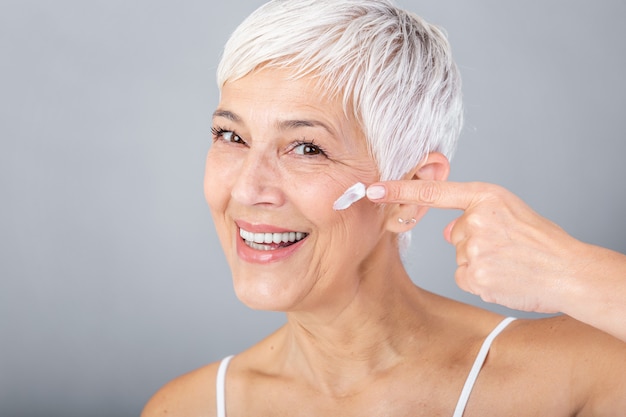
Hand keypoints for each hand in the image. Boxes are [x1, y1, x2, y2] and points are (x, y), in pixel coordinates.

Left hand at [367, 180, 590, 313]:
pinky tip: (503, 276)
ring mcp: (473, 249)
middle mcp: (475, 220)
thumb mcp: (509, 211)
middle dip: (474, 241)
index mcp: (485, 197)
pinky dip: (480, 279)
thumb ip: (474, 213)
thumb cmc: (540, 241)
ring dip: (479, 261)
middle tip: (508, 246)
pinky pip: (464, 276)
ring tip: (510, 262)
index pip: (433, 191)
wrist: (568, 271)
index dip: (399, 190)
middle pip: (455, 233)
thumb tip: (447, 230)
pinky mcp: (473, 276)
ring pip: (460, 256)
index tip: (372, 189)